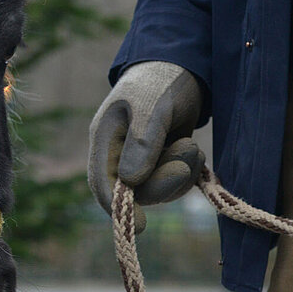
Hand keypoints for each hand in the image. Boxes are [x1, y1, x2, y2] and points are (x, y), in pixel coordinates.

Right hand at [88, 61, 205, 231]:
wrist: (183, 65)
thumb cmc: (161, 80)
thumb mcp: (152, 106)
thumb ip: (142, 142)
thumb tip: (129, 181)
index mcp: (105, 138)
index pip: (101, 182)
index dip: (118, 207)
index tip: (141, 226)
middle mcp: (118, 153)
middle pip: (133, 192)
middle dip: (163, 183)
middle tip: (186, 165)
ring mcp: (139, 158)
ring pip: (155, 188)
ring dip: (178, 173)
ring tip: (190, 144)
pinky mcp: (160, 160)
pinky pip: (171, 181)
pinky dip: (186, 171)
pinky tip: (191, 147)